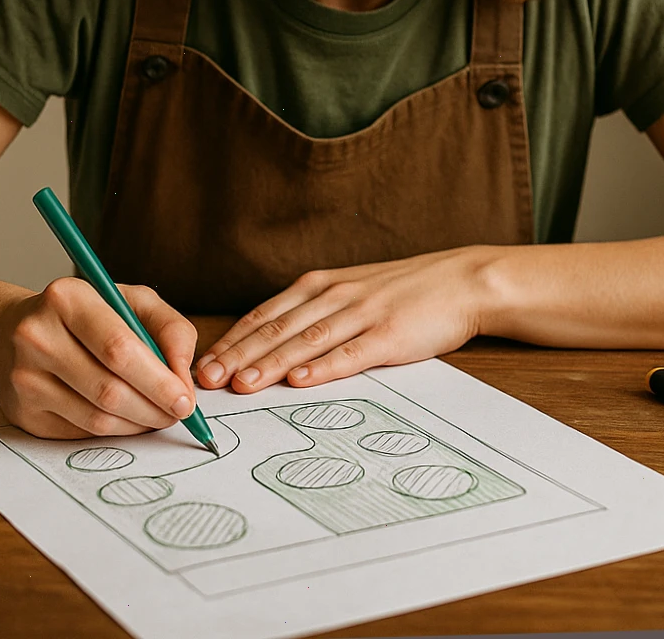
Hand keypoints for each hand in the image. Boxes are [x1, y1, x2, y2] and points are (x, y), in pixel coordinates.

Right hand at [0, 278, 198, 438]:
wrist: (12, 333)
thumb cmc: (84, 315)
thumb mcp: (131, 301)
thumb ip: (170, 328)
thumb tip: (183, 374)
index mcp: (66, 298)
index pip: (119, 348)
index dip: (159, 381)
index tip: (186, 399)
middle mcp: (37, 336)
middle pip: (109, 390)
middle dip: (155, 408)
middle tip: (178, 412)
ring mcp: (25, 378)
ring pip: (97, 417)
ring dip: (138, 423)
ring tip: (157, 414)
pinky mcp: (23, 412)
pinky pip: (82, 432)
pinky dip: (115, 430)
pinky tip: (127, 417)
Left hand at [192, 246, 500, 393]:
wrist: (462, 281)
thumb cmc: (405, 292)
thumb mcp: (352, 291)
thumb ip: (315, 312)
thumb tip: (273, 342)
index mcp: (321, 285)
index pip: (265, 314)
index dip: (232, 339)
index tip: (201, 362)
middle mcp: (335, 296)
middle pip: (277, 328)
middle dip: (237, 354)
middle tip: (205, 379)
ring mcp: (363, 314)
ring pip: (306, 341)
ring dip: (270, 363)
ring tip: (242, 383)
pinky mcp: (390, 335)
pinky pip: (351, 353)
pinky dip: (323, 368)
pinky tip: (300, 380)